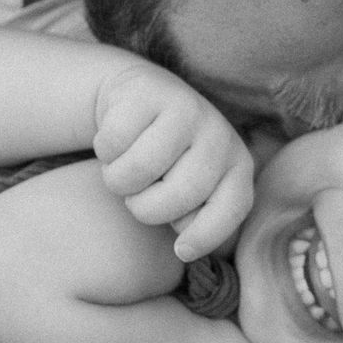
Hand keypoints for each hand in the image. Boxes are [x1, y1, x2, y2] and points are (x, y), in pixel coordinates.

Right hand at [93, 61, 253, 259]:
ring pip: (139, 171)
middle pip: (179, 195)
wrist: (137, 97)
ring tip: (124, 169)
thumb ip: (195, 213)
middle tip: (137, 196)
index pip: (232, 207)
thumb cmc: (165, 158)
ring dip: (119, 180)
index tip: (180, 251)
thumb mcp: (189, 186)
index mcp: (237, 164)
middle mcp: (219, 134)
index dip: (205, 235)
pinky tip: (116, 141)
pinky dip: (105, 151)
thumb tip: (185, 248)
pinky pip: (113, 142)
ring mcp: (187, 109)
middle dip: (146, 208)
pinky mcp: (150, 91)